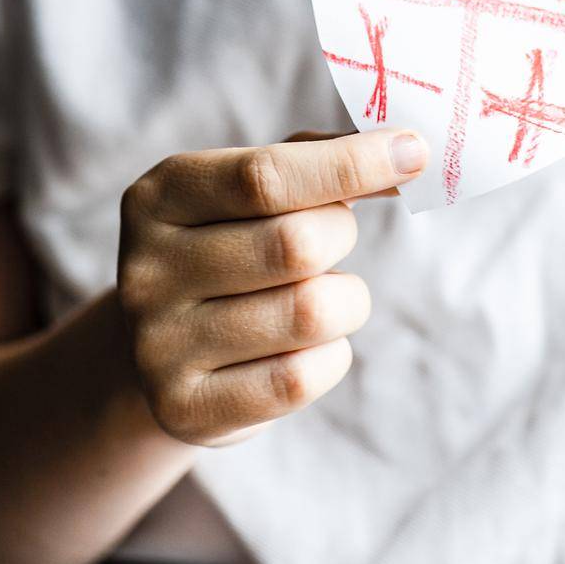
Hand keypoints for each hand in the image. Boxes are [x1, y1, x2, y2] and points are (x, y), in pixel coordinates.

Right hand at [117, 127, 426, 445]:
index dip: (350, 164)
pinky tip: (307, 346)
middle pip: (295, 244)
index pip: (266, 176)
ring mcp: (159, 346)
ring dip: (345, 300)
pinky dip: (331, 357)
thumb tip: (406, 157)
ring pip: (310, 314)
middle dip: (341, 235)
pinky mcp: (185, 410)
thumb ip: (320, 161)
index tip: (417, 152)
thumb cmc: (233, 246)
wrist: (162, 350)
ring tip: (319, 294)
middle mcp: (147, 271)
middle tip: (333, 238)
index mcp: (160, 197)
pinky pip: (300, 380)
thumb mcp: (252, 191)